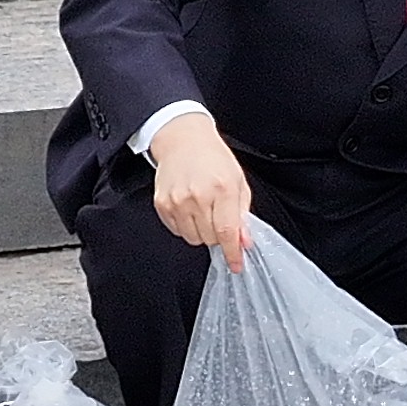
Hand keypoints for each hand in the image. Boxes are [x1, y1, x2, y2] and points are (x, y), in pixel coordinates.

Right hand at [149, 113, 254, 272]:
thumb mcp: (238, 182)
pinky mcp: (162, 204)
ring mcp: (177, 201)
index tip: (236, 265)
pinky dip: (186, 226)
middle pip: (210, 239)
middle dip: (219, 236)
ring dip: (202, 232)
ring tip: (204, 211)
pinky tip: (190, 208)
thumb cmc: (214, 159)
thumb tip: (244, 242)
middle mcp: (198, 196)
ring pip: (193, 238)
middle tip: (218, 217)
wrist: (183, 140)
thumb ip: (242, 214)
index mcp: (222, 189)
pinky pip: (177, 230)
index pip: (227, 232)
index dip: (233, 253)